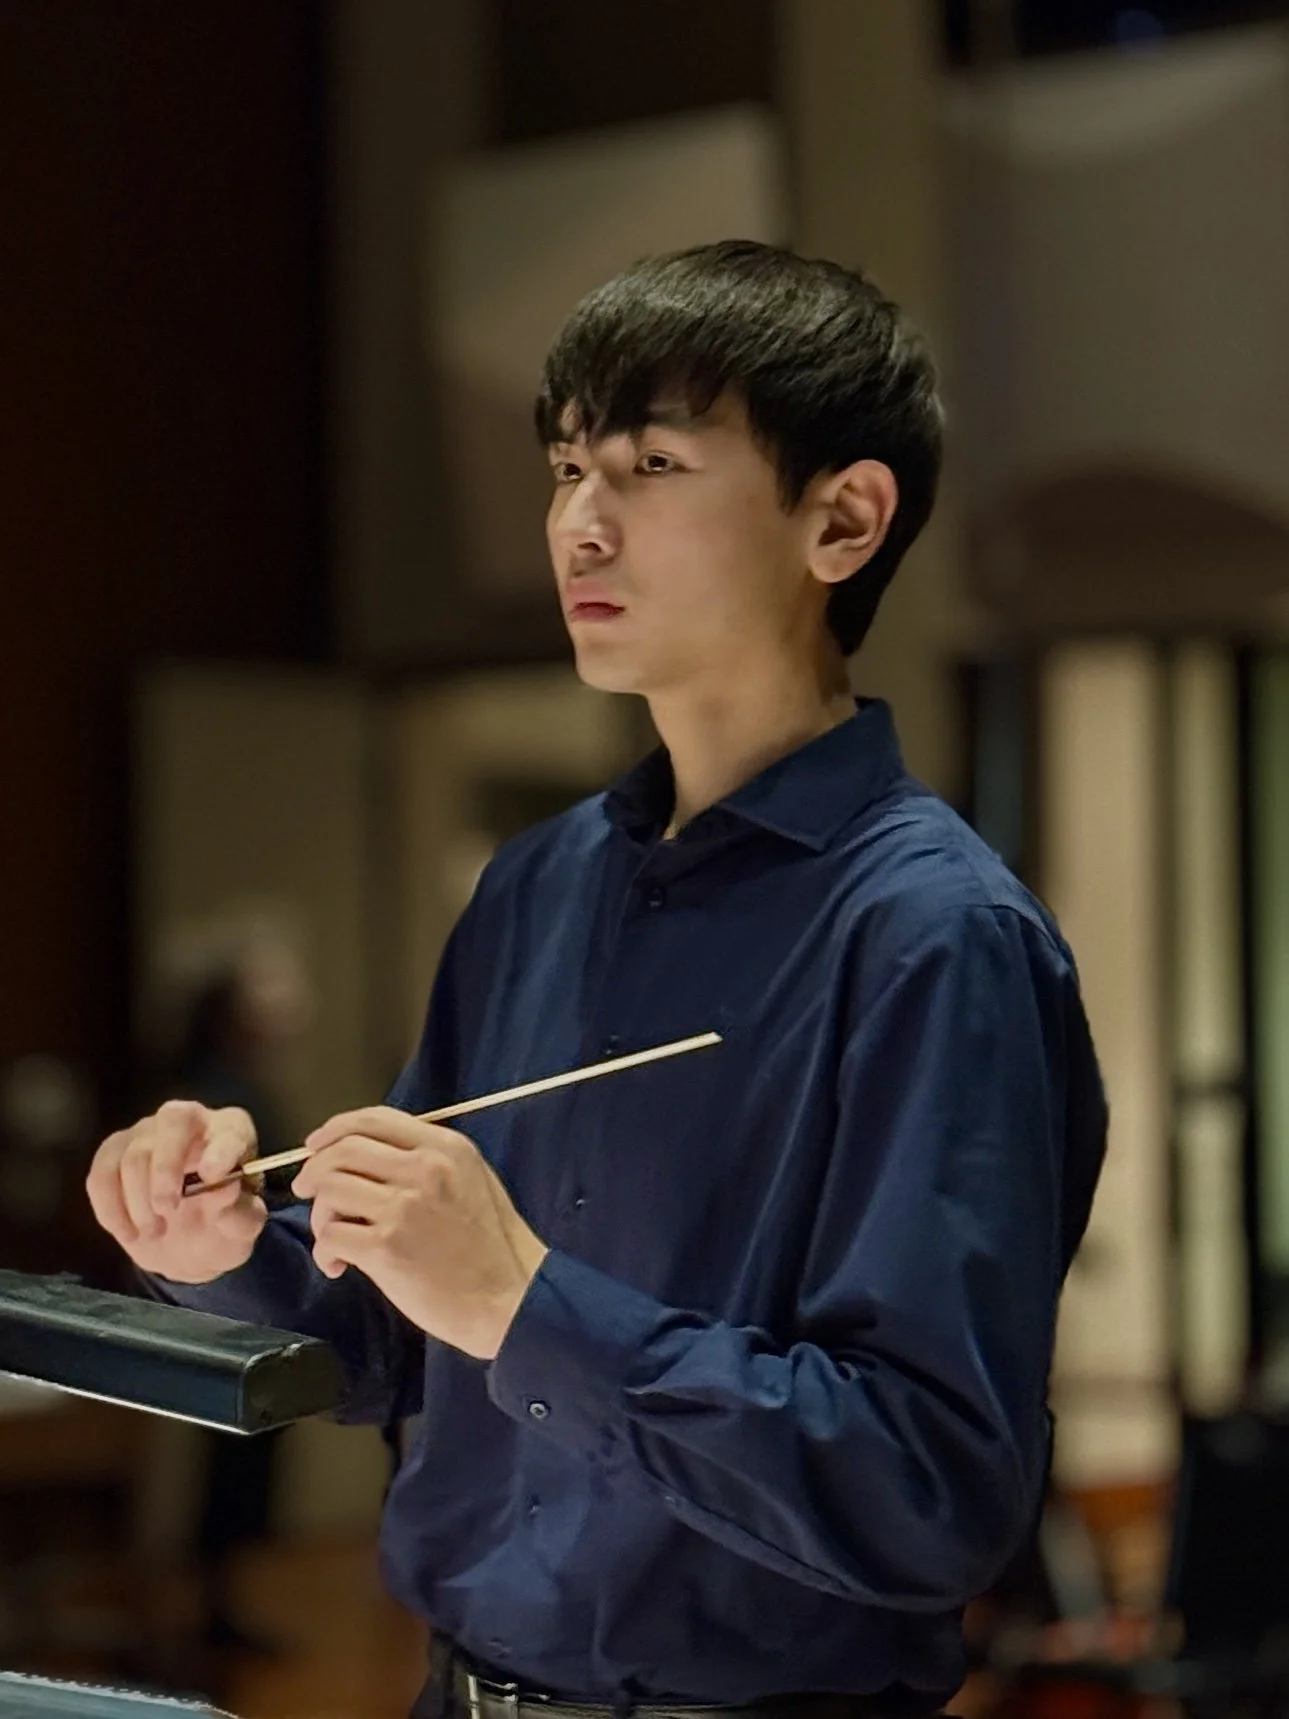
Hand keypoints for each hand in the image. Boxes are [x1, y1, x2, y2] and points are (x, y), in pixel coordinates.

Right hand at [86, 1102, 268, 1282]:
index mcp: (232, 1132)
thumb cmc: (222, 1224)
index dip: (221, 1149)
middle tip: (167, 1208)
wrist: (190, 1242)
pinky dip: (111, 1209)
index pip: (230, 1129)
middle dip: (166, 1166)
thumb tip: (222, 1190)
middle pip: (173, 1120)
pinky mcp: (114, 1153)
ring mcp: (148, 1133)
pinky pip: (101, 1174)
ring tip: (156, 1232)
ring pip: (133, 1153)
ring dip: (139, 1201)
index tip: (212, 1176)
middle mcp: (190, 1121)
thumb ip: (240, 1213)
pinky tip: (129, 1233)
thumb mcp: (241, 1227)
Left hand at [290, 1107, 548, 1360]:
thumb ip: (428, 1158)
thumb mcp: (473, 1178)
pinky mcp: (385, 1249)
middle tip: (306, 1190)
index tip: (316, 1146)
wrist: (510, 1298)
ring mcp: (403, 1208)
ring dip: (320, 1215)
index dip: (334, 1130)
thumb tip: (371, 1154)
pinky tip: (339, 1266)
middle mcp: (423, 1169)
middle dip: (313, 1170)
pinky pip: (331, 1236)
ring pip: (329, 1190)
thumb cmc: (493, 1244)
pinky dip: (325, 1251)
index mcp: (444, 1147)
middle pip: (341, 1151)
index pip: (372, 1120)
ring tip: (332, 1237)